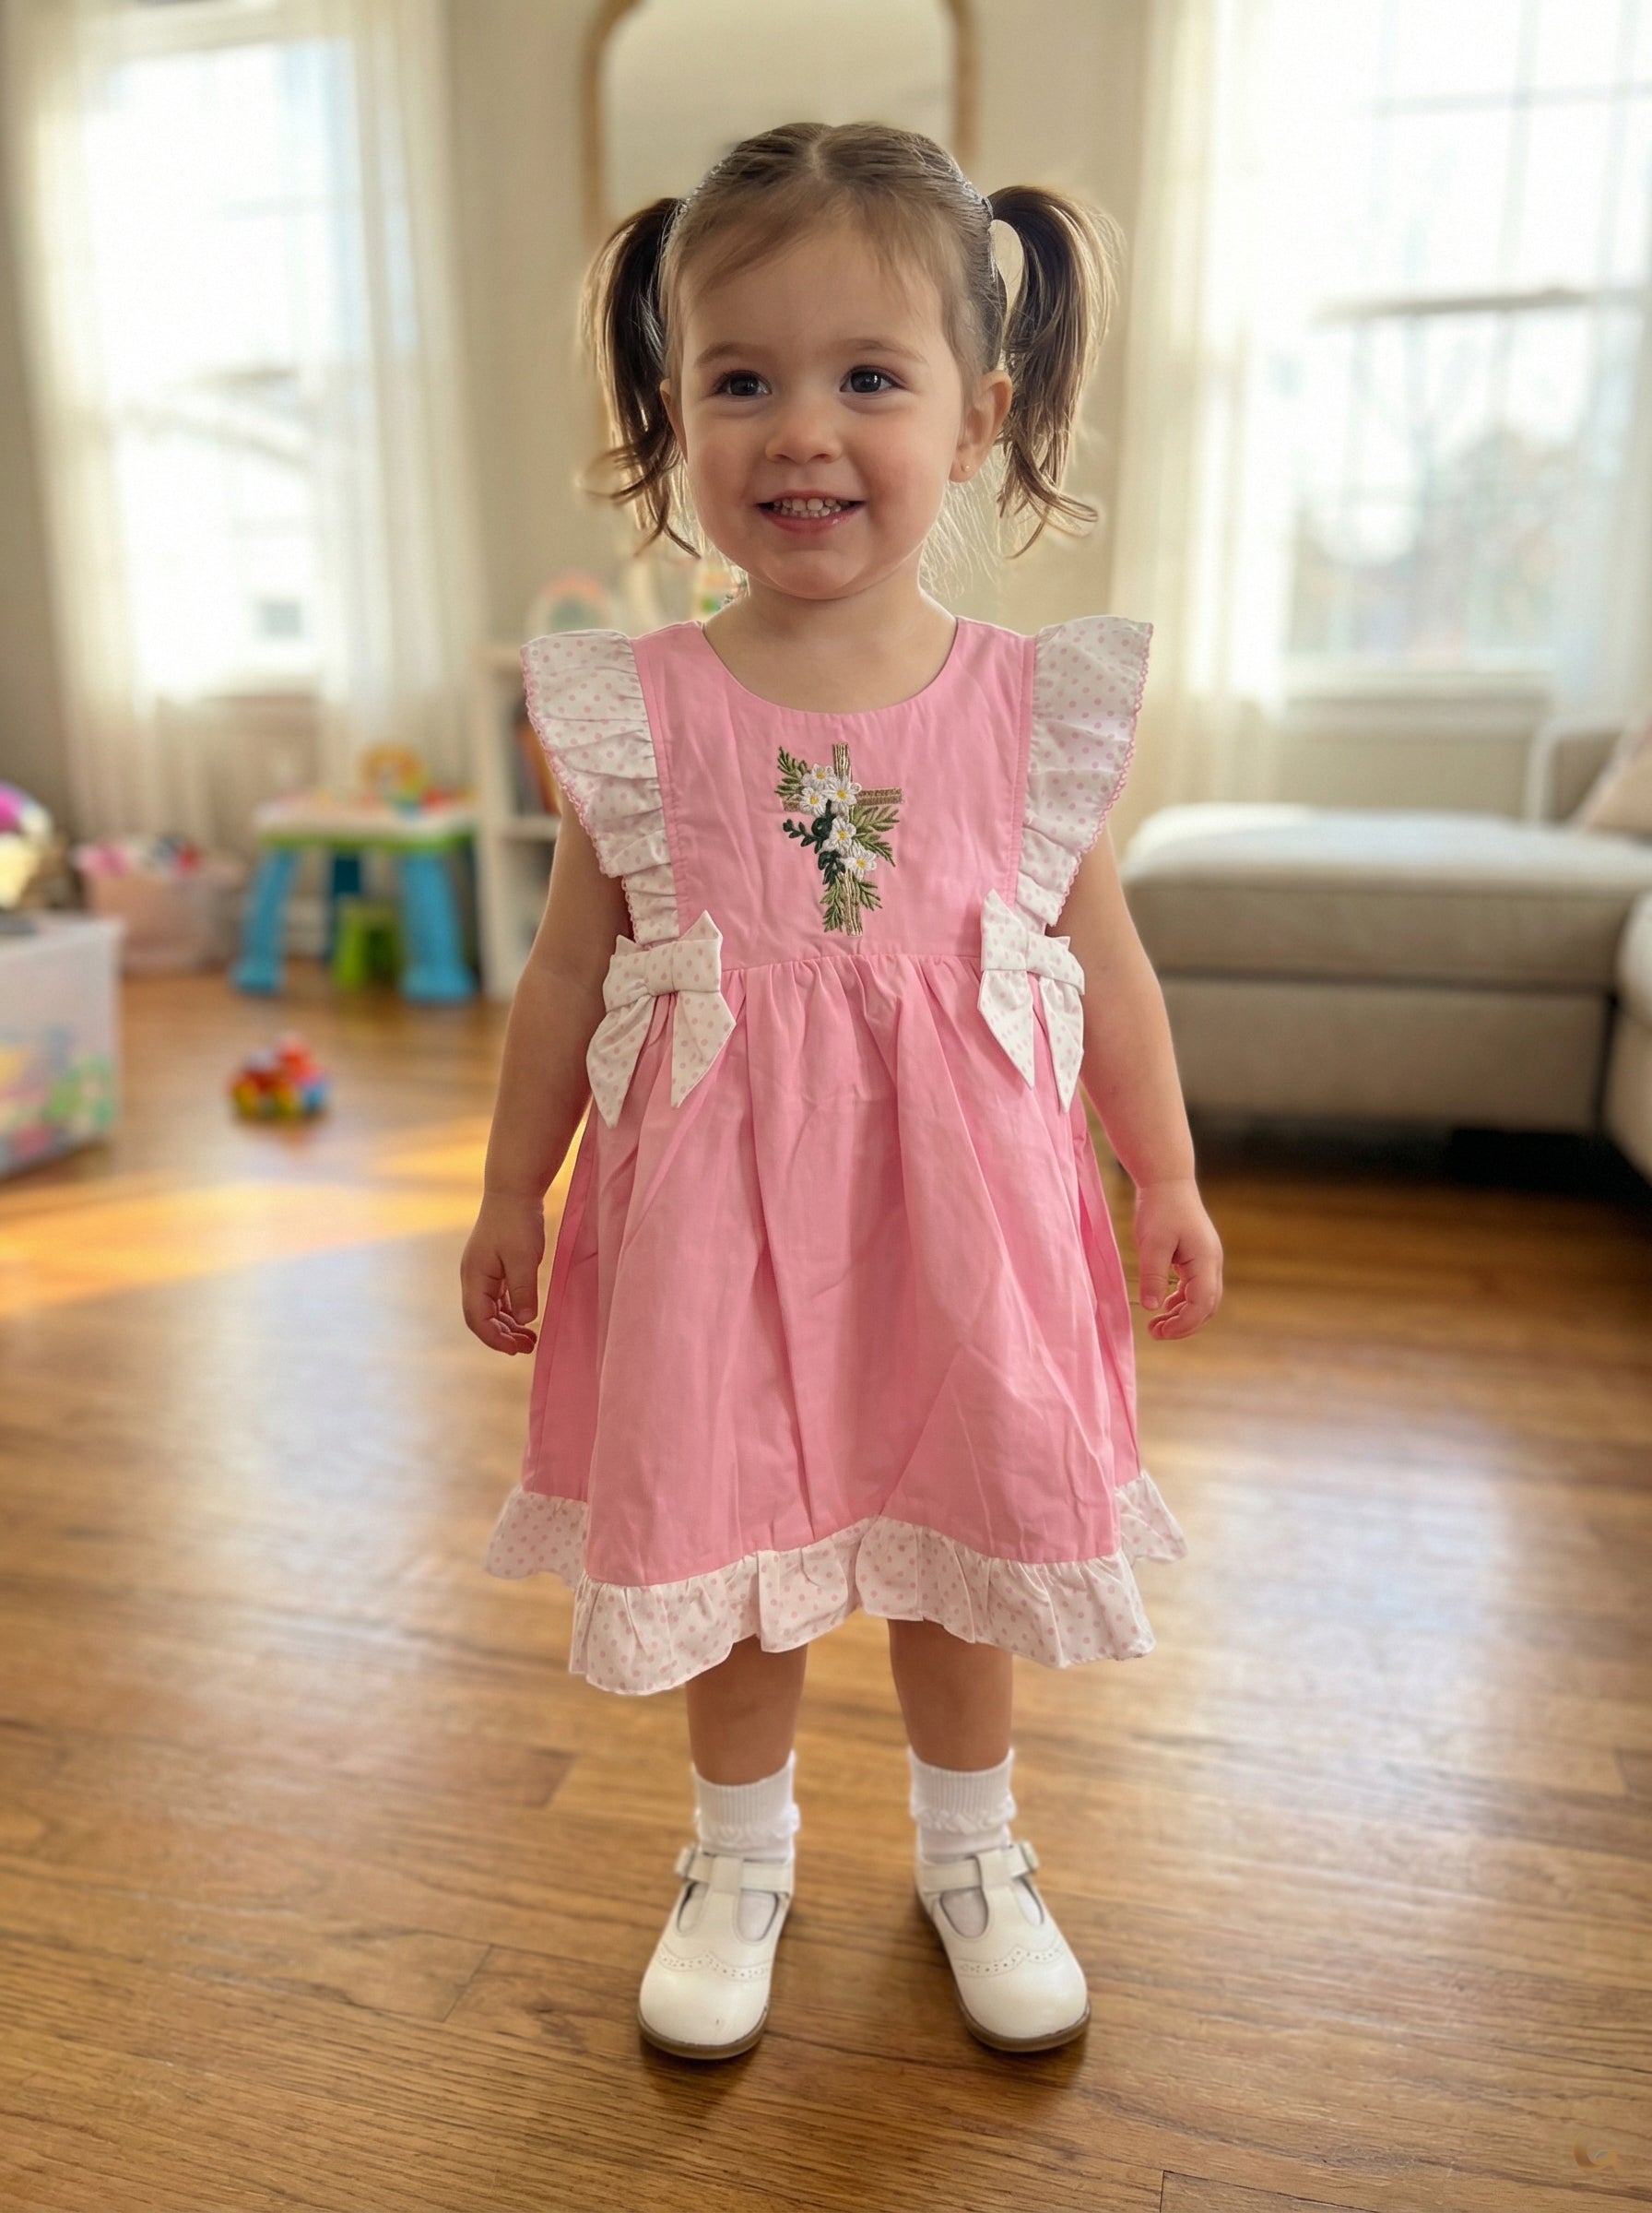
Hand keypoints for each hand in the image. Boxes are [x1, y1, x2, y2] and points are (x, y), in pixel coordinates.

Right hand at [460, 1191, 545, 1354]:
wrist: (513, 1190)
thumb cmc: (517, 1222)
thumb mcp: (524, 1259)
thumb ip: (524, 1291)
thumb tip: (526, 1321)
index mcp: (474, 1277)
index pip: (478, 1319)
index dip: (495, 1339)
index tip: (516, 1351)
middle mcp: (473, 1277)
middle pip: (482, 1318)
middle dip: (503, 1336)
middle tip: (529, 1347)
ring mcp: (482, 1272)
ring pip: (490, 1309)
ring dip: (508, 1325)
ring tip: (530, 1339)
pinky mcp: (493, 1266)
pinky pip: (498, 1297)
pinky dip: (510, 1310)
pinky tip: (525, 1317)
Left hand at [1132, 1176, 1222, 1339]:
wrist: (1167, 1181)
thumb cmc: (1159, 1208)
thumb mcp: (1151, 1243)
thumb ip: (1153, 1276)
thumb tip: (1152, 1308)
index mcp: (1205, 1260)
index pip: (1202, 1304)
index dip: (1183, 1324)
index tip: (1159, 1331)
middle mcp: (1212, 1263)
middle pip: (1207, 1307)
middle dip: (1184, 1325)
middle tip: (1155, 1333)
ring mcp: (1207, 1260)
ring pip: (1203, 1299)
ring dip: (1183, 1315)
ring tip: (1156, 1324)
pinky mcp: (1198, 1257)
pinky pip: (1195, 1288)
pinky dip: (1181, 1301)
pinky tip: (1163, 1305)